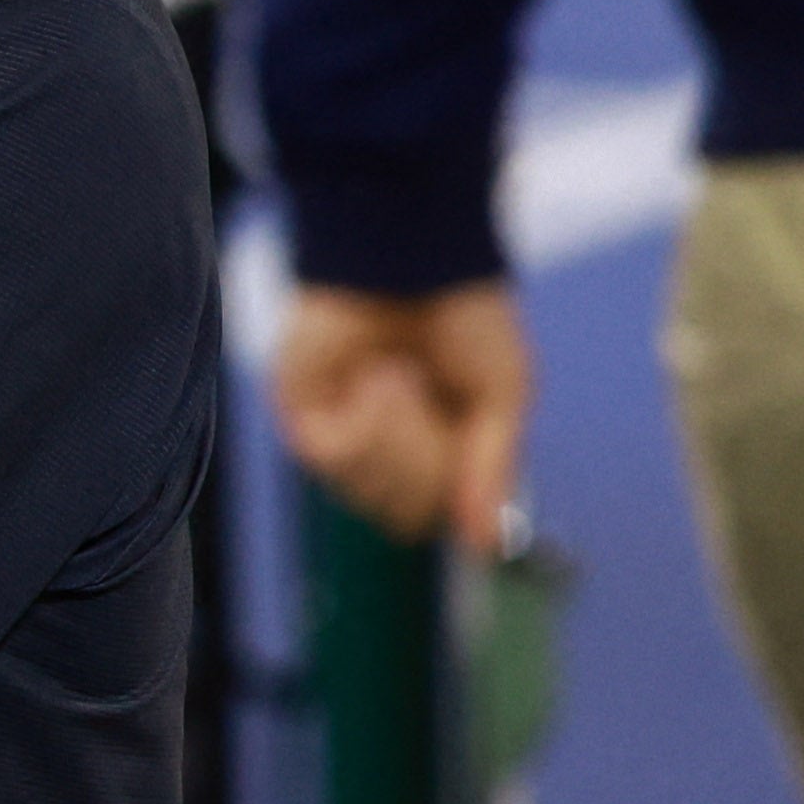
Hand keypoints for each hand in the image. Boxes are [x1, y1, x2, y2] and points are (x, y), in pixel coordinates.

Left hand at [269, 279, 533, 559]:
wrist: (413, 256)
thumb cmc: (465, 315)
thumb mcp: (502, 395)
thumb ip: (493, 471)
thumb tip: (486, 547)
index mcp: (429, 447)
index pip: (435, 517)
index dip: (457, 498)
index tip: (470, 446)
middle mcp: (379, 450)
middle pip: (404, 518)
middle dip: (431, 465)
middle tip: (437, 403)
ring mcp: (337, 434)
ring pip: (370, 496)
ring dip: (401, 438)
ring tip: (403, 375)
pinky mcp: (301, 414)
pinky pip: (337, 461)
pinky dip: (370, 423)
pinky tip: (377, 377)